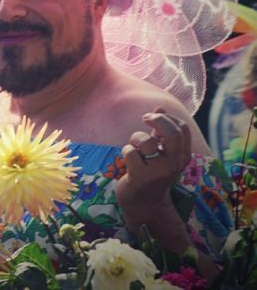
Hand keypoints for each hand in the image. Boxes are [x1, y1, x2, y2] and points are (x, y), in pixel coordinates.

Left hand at [116, 108, 191, 232]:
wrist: (144, 202)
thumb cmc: (151, 172)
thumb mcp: (160, 151)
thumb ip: (161, 131)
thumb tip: (160, 106)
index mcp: (182, 156)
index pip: (182, 129)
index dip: (166, 117)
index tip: (154, 116)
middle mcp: (174, 163)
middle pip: (172, 133)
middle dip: (157, 120)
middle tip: (145, 118)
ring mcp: (158, 171)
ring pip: (145, 142)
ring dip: (135, 139)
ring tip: (135, 149)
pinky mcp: (141, 177)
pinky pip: (130, 152)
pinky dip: (126, 152)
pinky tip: (129, 163)